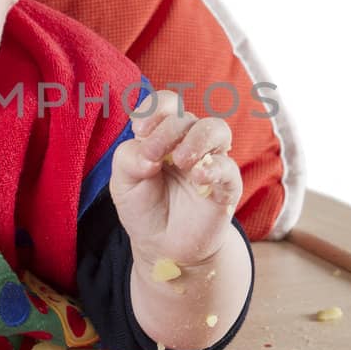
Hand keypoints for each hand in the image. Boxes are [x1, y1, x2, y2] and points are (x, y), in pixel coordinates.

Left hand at [109, 88, 243, 267]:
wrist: (162, 246)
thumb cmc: (143, 207)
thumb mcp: (122, 183)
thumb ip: (127, 159)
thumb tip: (149, 155)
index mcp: (163, 134)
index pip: (167, 103)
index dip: (154, 109)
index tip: (139, 130)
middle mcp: (189, 142)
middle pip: (186, 117)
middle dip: (166, 132)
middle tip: (153, 157)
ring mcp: (210, 162)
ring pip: (216, 129)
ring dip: (197, 139)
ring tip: (180, 161)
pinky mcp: (226, 186)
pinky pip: (228, 168)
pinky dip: (214, 168)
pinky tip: (198, 178)